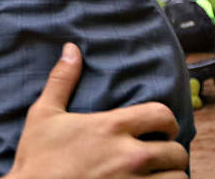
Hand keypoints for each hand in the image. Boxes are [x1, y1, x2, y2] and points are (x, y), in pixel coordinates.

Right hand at [6, 43, 187, 178]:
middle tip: (157, 156)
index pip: (162, 115)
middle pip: (177, 152)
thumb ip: (62, 80)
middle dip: (169, 153)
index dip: (165, 121)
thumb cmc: (37, 157)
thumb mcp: (44, 113)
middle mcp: (129, 156)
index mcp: (111, 127)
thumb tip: (71, 49)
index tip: (158, 129)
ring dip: (170, 177)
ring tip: (157, 176)